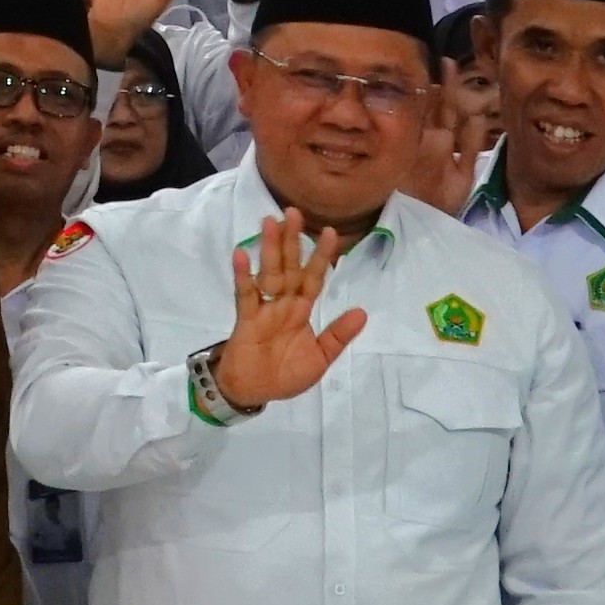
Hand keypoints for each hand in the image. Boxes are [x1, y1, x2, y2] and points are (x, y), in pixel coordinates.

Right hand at [212, 210, 371, 410]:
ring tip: (270, 222)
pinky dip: (243, 275)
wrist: (254, 393)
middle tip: (294, 212)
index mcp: (301, 309)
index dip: (321, 257)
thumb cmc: (285, 374)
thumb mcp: (320, 358)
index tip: (332, 232)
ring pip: (269, 273)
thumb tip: (362, 312)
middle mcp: (283, 303)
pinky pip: (245, 294)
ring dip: (270, 249)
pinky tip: (242, 254)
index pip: (313, 278)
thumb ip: (337, 335)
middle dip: (292, 241)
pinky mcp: (245, 318)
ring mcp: (264, 308)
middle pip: (290, 267)